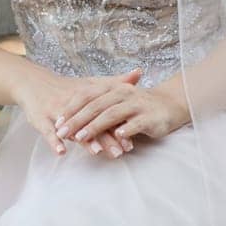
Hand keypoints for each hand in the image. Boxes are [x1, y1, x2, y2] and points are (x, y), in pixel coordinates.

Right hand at [17, 67, 141, 158]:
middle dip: (106, 138)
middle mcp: (73, 103)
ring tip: (96, 151)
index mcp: (88, 97)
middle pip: (92, 122)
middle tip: (119, 152)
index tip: (132, 142)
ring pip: (72, 127)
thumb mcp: (91, 83)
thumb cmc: (67, 87)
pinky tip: (61, 151)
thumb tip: (139, 72)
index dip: (118, 128)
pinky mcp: (41, 118)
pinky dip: (54, 141)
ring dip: (84, 139)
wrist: (35, 83)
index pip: (106, 114)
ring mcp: (56, 110)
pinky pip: (47, 130)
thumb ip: (115, 82)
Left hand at [56, 76, 190, 147]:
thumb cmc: (135, 106)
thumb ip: (94, 107)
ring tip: (81, 137)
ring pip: (112, 114)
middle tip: (63, 132)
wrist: (168, 105)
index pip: (87, 95)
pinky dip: (126, 129)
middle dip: (78, 120)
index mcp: (111, 88)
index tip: (58, 121)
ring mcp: (136, 104)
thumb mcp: (113, 102)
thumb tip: (68, 119)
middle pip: (96, 106)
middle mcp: (122, 93)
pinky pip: (135, 123)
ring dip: (95, 126)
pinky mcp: (149, 117)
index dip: (72, 108)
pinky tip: (116, 136)